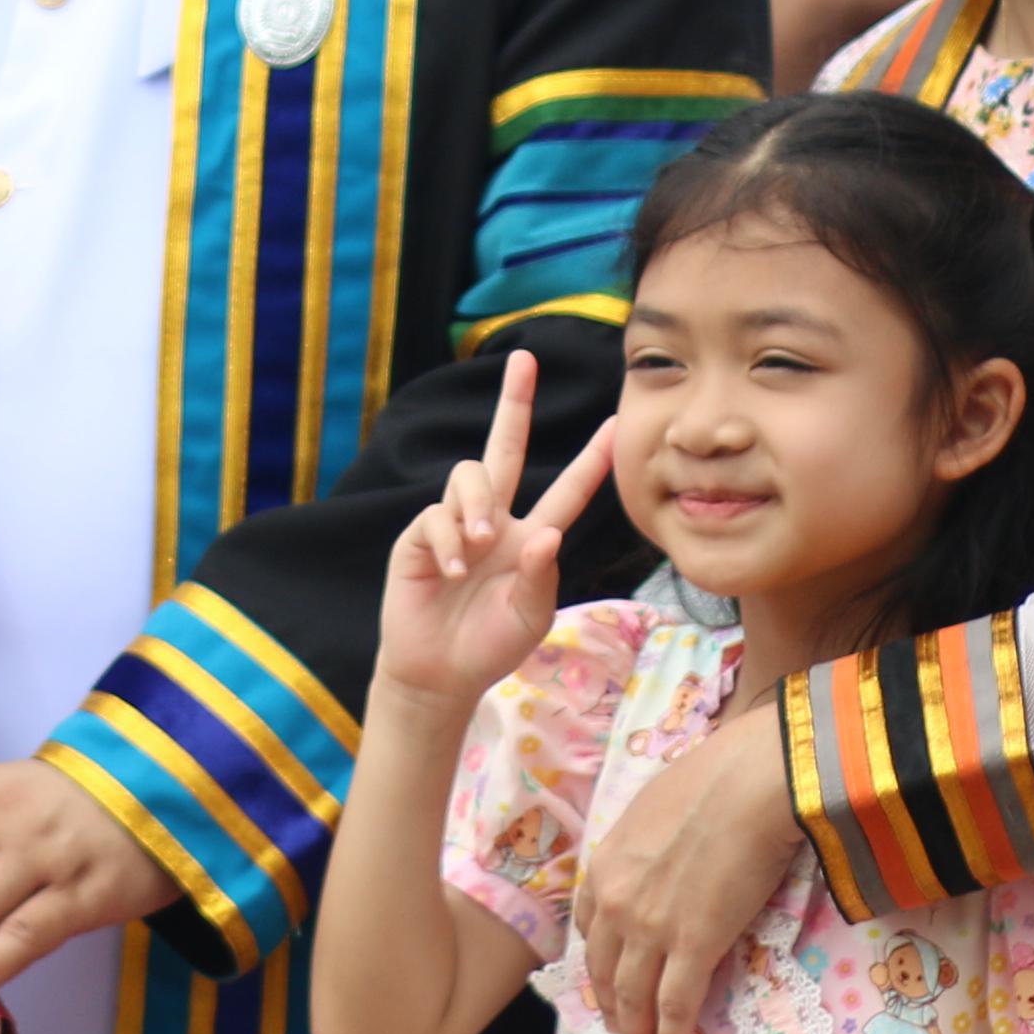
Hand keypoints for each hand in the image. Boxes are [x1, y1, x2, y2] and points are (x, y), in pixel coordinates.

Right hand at [377, 351, 613, 716]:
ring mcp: (454, 525)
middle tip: (524, 358)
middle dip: (514, 403)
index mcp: (531, 538)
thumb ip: (540, 576)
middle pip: (504, 448)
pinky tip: (451, 570)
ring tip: (479, 542)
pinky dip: (446, 539)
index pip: (567, 492)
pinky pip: (434, 516)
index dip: (591, 461)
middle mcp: (494, 522)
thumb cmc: (491, 646)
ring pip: (469, 476)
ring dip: (477, 503)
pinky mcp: (417, 537)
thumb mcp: (530, 617)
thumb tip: (546, 533)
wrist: (440, 674)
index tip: (616, 425)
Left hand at [572, 709, 805, 1033]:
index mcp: (605, 864)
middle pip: (605, 968)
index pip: (589, 925)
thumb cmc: (714, 777)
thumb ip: (648, 845)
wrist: (750, 783)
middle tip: (618, 1031)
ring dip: (635, 1032)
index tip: (607, 977)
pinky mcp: (693, 946)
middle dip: (610, 1005)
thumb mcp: (655, 807)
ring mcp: (651, 927)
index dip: (598, 958)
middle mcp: (616, 901)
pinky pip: (676, 1005)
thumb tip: (666, 856)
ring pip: (633, 995)